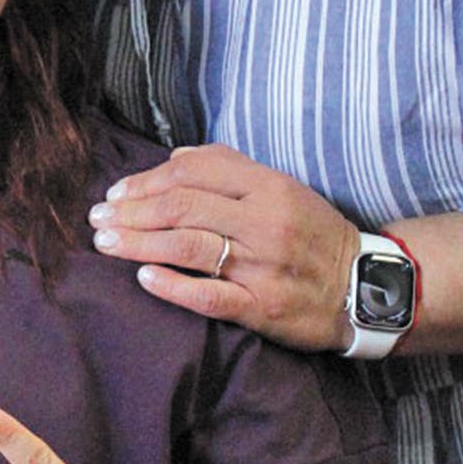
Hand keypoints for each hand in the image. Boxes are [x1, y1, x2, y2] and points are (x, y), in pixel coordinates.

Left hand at [87, 143, 362, 351]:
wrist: (365, 289)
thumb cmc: (314, 235)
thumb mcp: (283, 188)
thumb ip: (232, 168)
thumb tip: (177, 156)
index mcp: (268, 187)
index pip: (193, 172)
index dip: (146, 180)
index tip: (117, 191)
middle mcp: (264, 223)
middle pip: (182, 208)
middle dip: (131, 211)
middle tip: (97, 218)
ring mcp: (263, 267)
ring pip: (188, 247)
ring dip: (138, 242)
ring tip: (105, 242)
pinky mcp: (262, 307)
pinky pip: (210, 296)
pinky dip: (172, 286)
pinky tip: (143, 277)